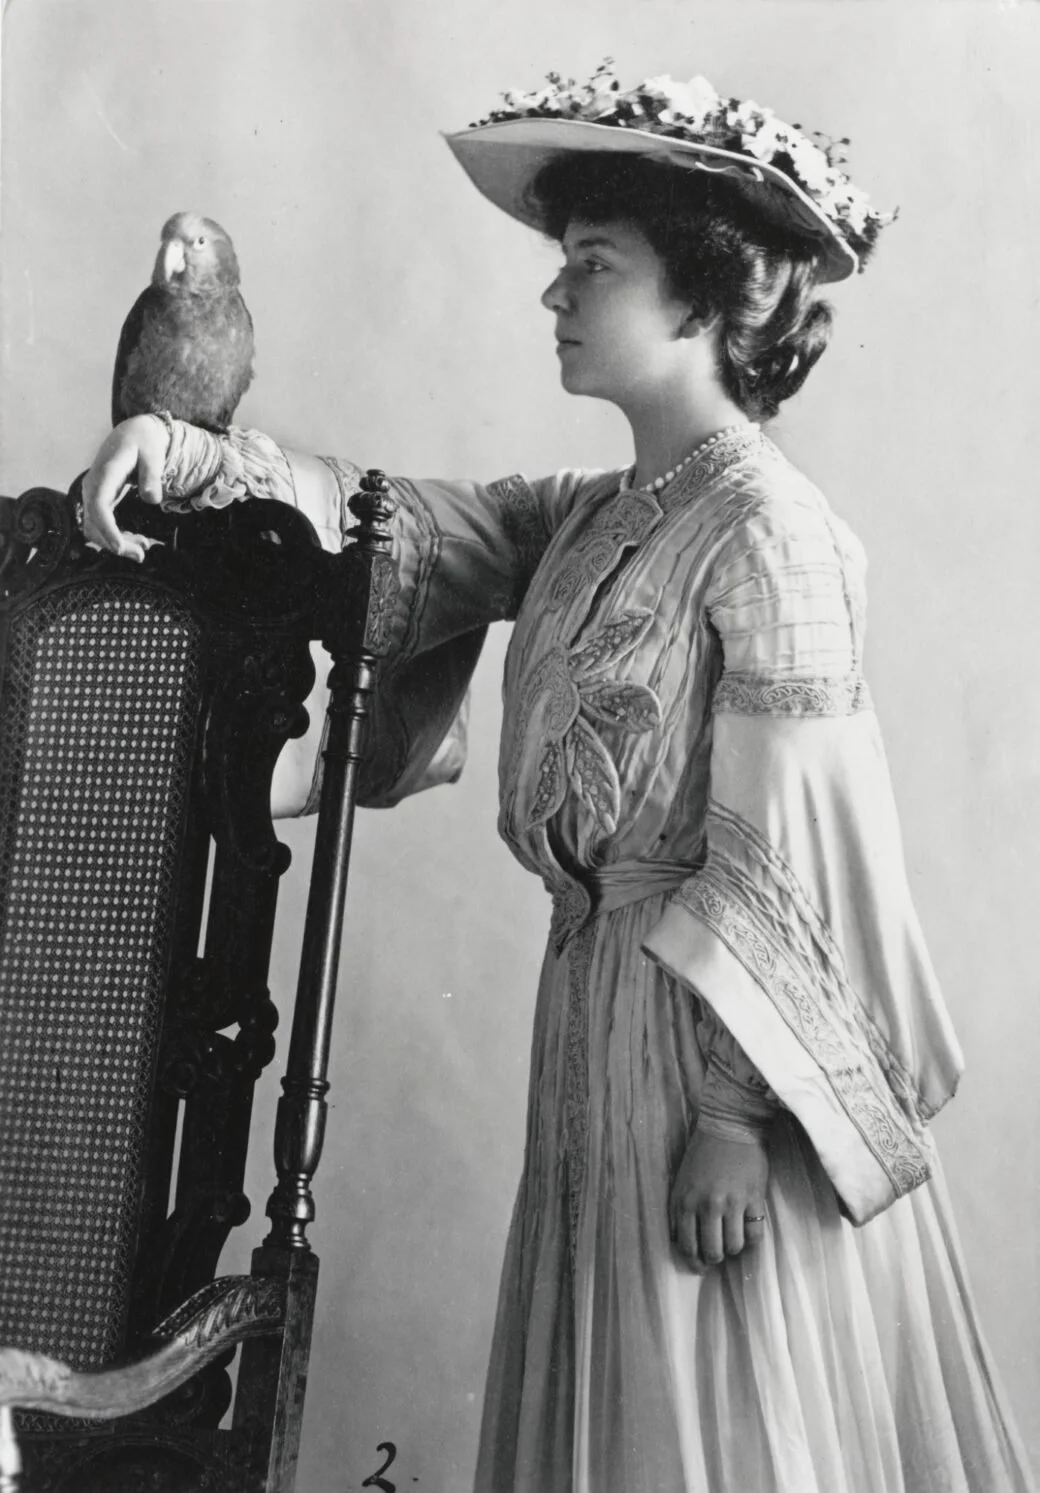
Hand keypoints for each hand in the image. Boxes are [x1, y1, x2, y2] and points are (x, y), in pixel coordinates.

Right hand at [80, 415, 169, 561]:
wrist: (132, 434)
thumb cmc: (144, 442)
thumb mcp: (153, 454)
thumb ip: (152, 475)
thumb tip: (152, 499)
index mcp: (105, 473)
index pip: (98, 505)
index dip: (107, 528)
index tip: (119, 547)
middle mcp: (93, 486)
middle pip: (94, 522)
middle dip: (114, 543)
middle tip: (141, 555)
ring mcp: (93, 494)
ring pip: (95, 527)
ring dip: (116, 543)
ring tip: (143, 549)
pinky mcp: (99, 501)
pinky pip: (101, 524)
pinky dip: (117, 537)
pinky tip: (139, 541)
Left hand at [669, 1125, 768, 1273]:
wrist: (730, 1126)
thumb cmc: (702, 1153)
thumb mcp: (681, 1180)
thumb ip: (678, 1210)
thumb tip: (680, 1242)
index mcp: (685, 1201)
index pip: (687, 1246)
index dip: (694, 1261)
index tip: (700, 1266)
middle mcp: (707, 1205)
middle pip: (712, 1251)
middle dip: (714, 1259)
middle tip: (717, 1256)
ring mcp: (732, 1203)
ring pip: (734, 1247)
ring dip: (733, 1248)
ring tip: (732, 1239)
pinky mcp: (754, 1199)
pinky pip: (755, 1236)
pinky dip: (751, 1241)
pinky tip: (747, 1232)